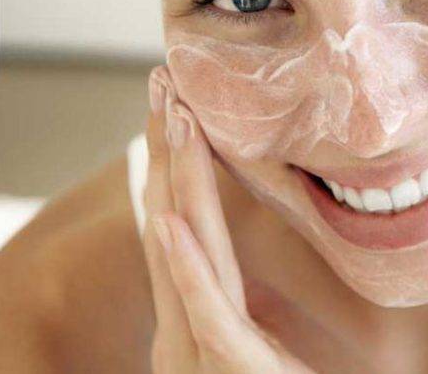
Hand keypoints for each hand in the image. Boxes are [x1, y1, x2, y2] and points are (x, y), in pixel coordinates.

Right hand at [141, 66, 312, 373]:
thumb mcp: (266, 355)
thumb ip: (246, 314)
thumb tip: (239, 270)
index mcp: (202, 319)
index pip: (188, 226)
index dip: (180, 164)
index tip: (178, 106)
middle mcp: (190, 328)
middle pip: (176, 223)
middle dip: (170, 150)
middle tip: (161, 83)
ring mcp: (201, 350)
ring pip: (184, 253)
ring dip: (176, 183)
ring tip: (171, 121)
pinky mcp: (229, 371)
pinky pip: (204, 312)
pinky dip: (183, 265)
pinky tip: (168, 219)